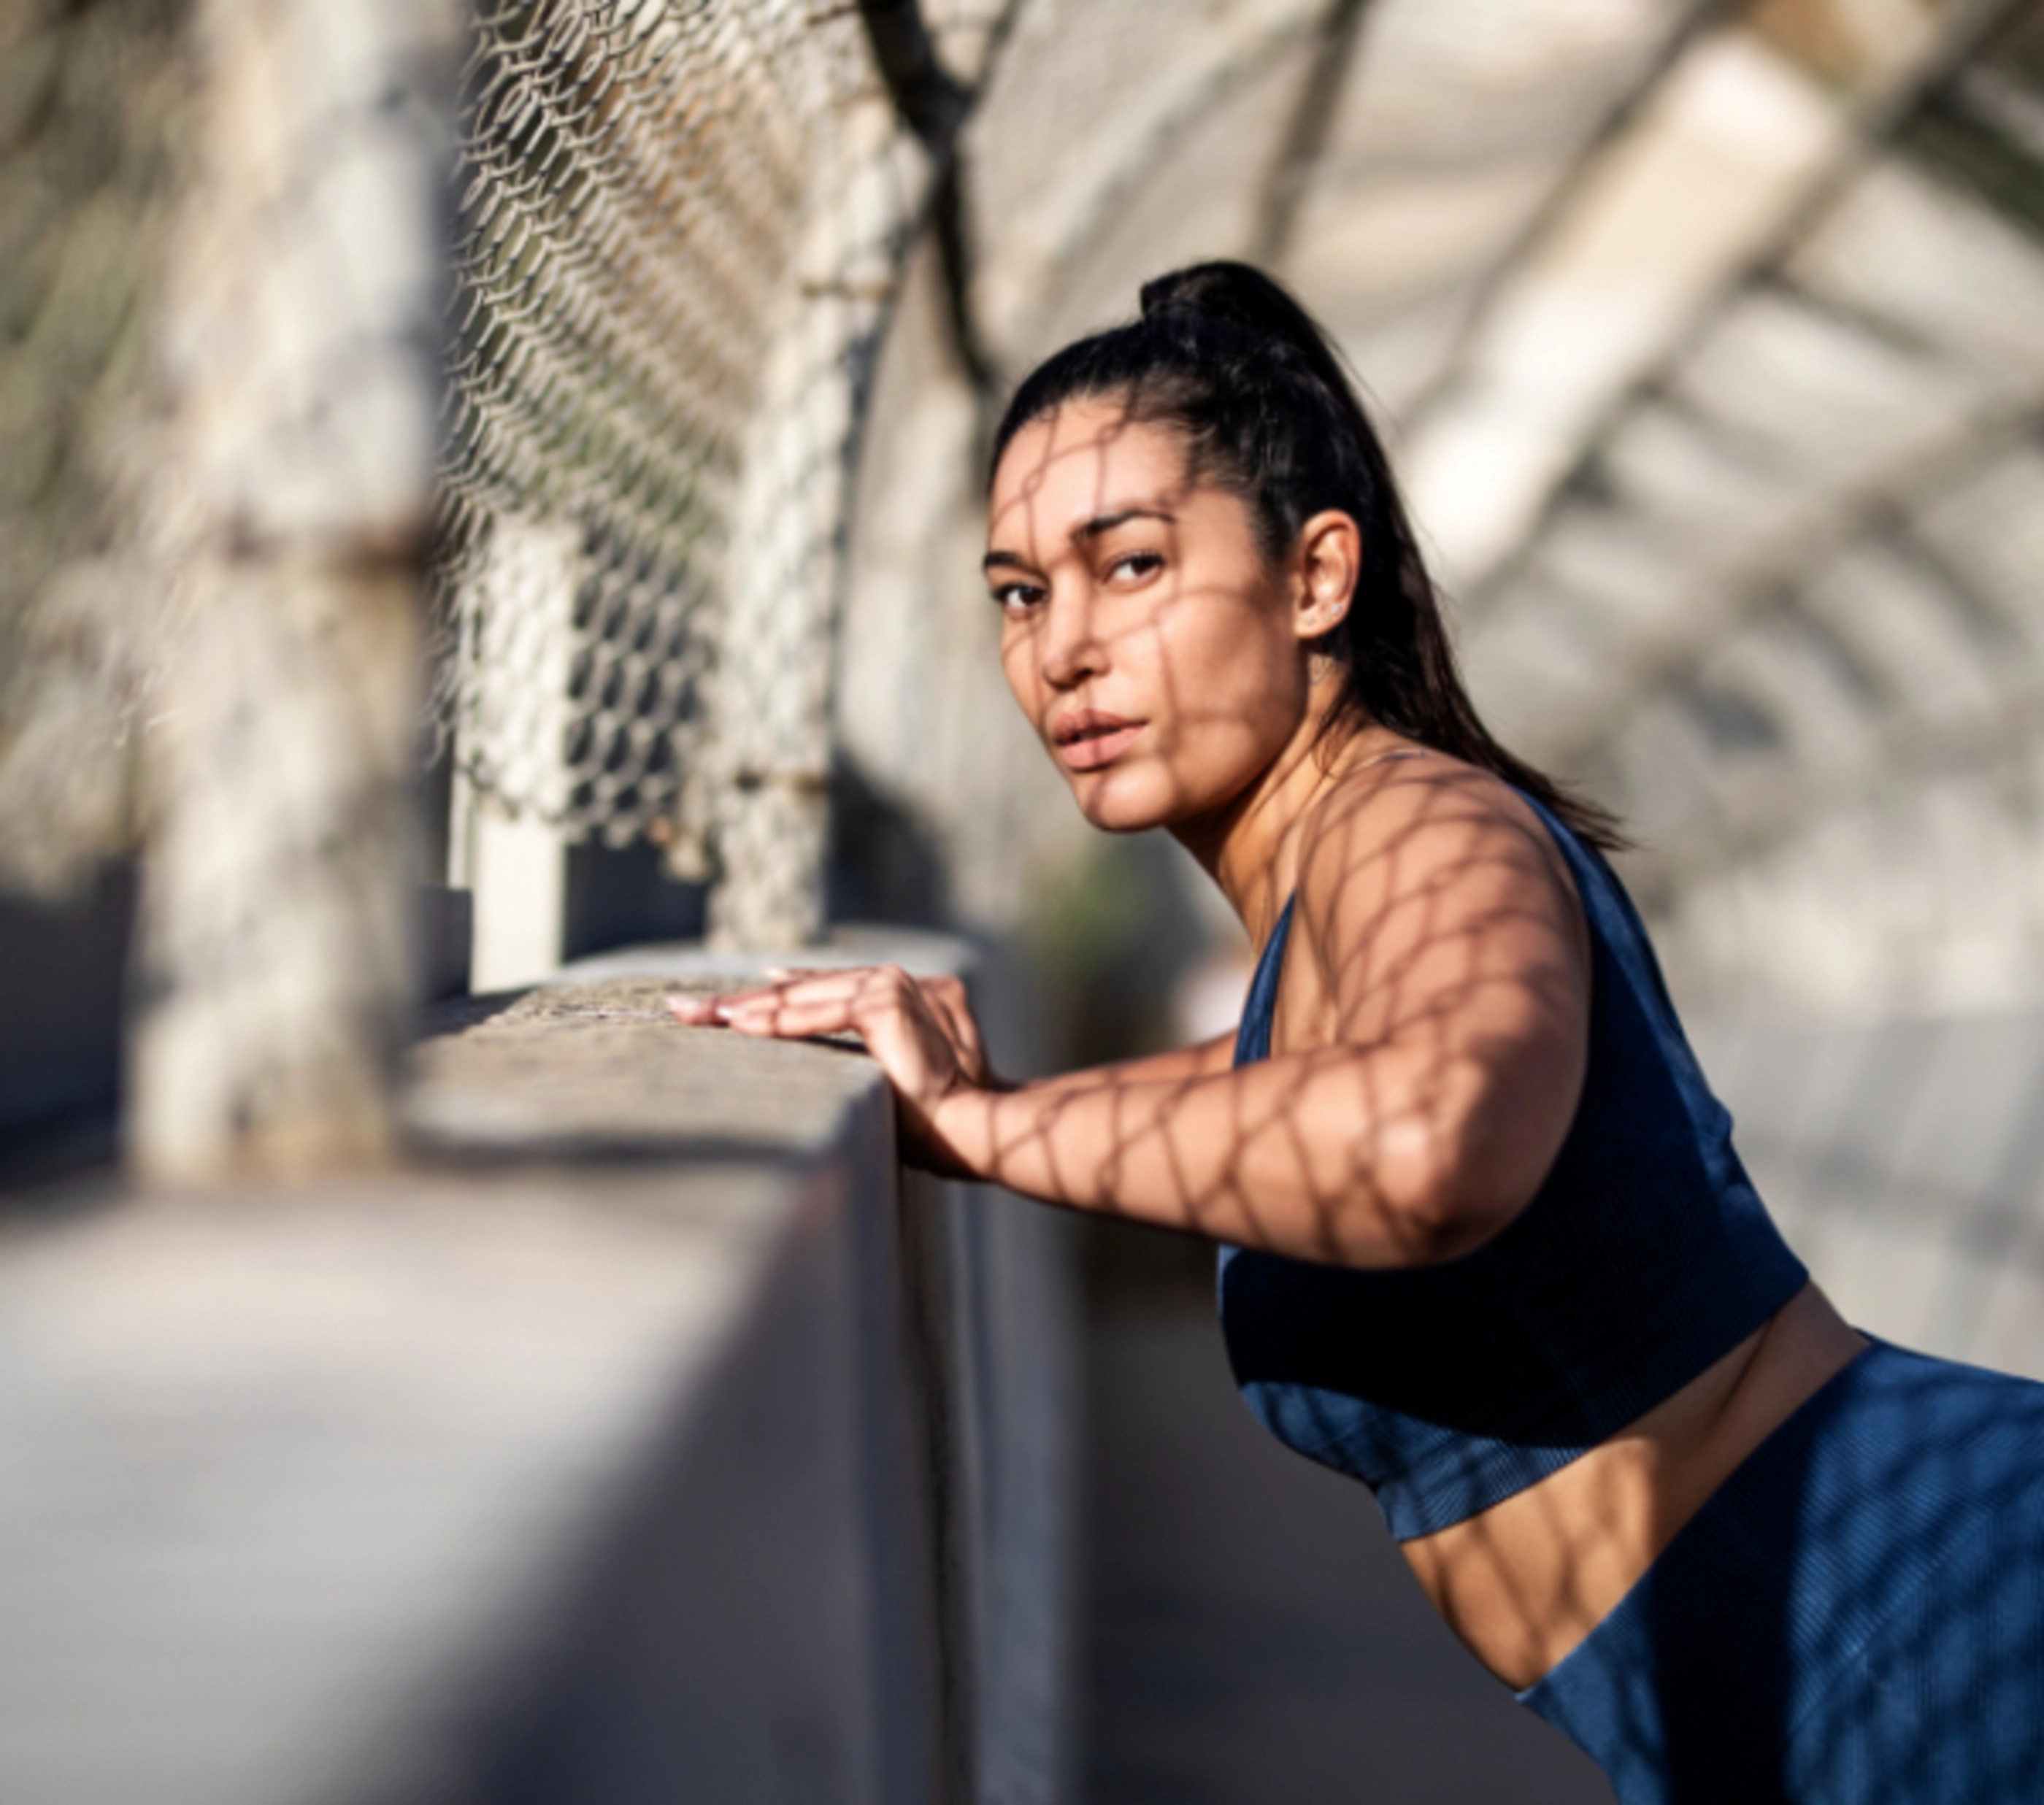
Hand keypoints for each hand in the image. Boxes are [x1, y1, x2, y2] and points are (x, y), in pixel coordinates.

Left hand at [667, 966, 996, 1169]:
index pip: (818, 991)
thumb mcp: (883, 1074)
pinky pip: (817, 1012)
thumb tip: (798, 1039)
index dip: (768, 997)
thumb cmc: (934, 1116)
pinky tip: (734, 1023)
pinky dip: (775, 1019)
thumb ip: (854, 1048)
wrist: (973, 1127)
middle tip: (683, 1007)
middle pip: (801, 988)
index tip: (723, 1004)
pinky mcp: (886, 1001)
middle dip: (739, 1001)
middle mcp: (896, 979)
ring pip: (803, 996)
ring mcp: (893, 984)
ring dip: (746, 1008)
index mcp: (899, 991)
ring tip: (697, 1015)